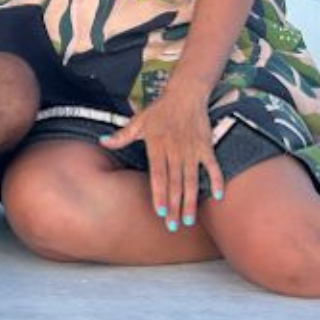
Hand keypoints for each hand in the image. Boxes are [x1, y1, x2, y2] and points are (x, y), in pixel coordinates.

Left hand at [100, 91, 225, 231]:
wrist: (185, 93)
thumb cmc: (160, 110)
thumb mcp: (138, 121)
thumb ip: (122, 136)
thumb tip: (102, 142)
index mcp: (157, 146)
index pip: (158, 175)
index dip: (160, 194)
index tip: (160, 212)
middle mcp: (175, 150)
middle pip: (175, 183)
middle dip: (175, 206)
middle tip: (173, 226)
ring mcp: (192, 150)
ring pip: (192, 180)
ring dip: (191, 200)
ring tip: (189, 220)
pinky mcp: (206, 147)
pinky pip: (213, 166)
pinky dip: (216, 180)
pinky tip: (217, 196)